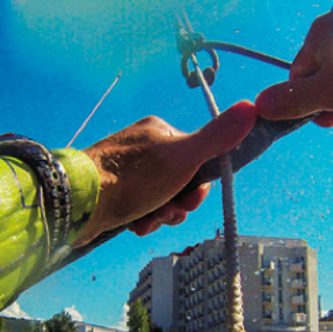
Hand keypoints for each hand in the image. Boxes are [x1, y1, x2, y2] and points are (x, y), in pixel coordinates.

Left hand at [75, 101, 255, 245]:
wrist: (79, 203)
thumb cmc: (132, 178)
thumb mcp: (183, 157)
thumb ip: (217, 137)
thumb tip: (252, 107)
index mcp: (161, 131)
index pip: (198, 159)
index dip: (199, 187)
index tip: (190, 200)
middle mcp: (143, 147)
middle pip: (180, 182)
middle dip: (177, 204)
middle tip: (166, 211)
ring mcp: (126, 170)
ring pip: (161, 198)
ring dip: (160, 215)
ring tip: (147, 219)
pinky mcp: (113, 191)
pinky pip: (140, 207)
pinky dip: (142, 219)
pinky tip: (135, 224)